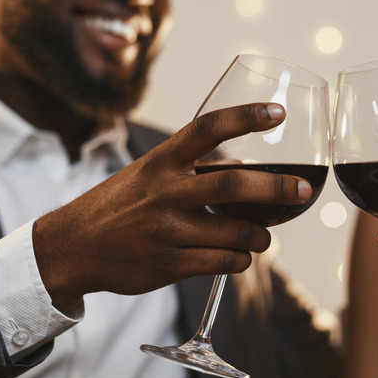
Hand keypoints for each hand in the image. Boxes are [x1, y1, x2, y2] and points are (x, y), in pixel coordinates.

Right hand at [33, 103, 310, 310]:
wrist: (73, 246)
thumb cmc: (120, 205)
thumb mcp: (147, 173)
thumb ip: (190, 169)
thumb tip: (245, 168)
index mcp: (162, 161)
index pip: (207, 128)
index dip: (245, 117)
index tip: (277, 113)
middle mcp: (166, 192)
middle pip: (234, 185)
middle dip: (277, 188)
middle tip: (303, 191)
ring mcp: (168, 230)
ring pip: (238, 233)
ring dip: (263, 236)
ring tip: (265, 236)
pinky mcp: (169, 264)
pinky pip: (225, 263)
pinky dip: (242, 260)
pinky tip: (240, 257)